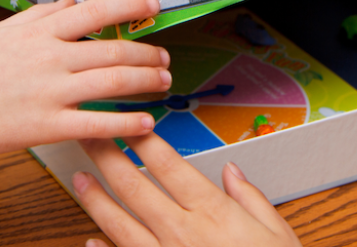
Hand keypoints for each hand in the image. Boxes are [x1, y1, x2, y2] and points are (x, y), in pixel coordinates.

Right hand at [0, 0, 171, 194]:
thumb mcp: (2, 31)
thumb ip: (41, 14)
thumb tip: (73, 1)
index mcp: (40, 32)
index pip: (95, 11)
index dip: (129, 6)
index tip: (153, 5)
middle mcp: (49, 58)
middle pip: (112, 50)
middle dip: (146, 53)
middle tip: (165, 57)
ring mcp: (50, 92)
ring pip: (112, 82)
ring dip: (145, 81)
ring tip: (163, 81)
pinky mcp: (48, 126)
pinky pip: (96, 123)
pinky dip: (125, 123)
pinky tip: (146, 122)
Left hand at [73, 133, 302, 246]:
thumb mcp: (278, 232)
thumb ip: (252, 198)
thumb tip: (232, 171)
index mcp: (213, 212)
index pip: (169, 165)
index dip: (144, 140)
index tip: (131, 122)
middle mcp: (182, 232)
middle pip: (135, 187)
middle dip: (108, 157)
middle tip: (90, 135)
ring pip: (120, 224)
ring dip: (96, 199)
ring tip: (78, 178)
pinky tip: (88, 241)